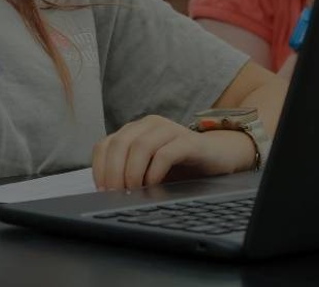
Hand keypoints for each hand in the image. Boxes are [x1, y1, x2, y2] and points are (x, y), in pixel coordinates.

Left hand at [92, 115, 256, 190]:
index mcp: (135, 130)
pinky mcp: (189, 141)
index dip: (99, 169)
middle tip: (116, 195)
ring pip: (139, 146)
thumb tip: (108, 194)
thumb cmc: (180, 166)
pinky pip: (165, 154)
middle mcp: (149, 125)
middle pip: (119, 144)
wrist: (219, 157)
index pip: (105, 145)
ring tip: (134, 191)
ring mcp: (170, 129)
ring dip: (132, 173)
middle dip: (113, 173)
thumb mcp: (148, 169)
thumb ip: (129, 172)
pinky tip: (153, 186)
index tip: (102, 191)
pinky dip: (154, 172)